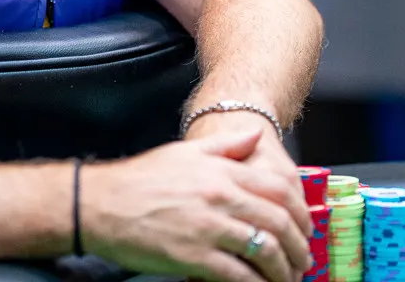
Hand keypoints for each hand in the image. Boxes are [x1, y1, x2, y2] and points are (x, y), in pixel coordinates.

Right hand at [81, 130, 312, 281]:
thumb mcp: (185, 152)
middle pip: (278, 223)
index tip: (305, 229)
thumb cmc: (139, 179)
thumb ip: (225, 144)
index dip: (300, 213)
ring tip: (286, 279)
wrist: (99, 203)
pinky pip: (238, 275)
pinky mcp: (194, 257)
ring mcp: (208, 228)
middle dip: (298, 247)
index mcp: (220, 171)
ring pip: (264, 251)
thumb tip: (255, 136)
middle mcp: (219, 197)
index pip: (278, 189)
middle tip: (302, 261)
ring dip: (283, 270)